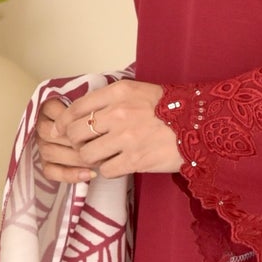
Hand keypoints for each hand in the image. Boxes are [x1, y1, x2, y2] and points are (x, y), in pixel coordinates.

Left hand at [36, 81, 182, 185]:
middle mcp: (119, 113)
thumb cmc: (171, 109)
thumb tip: (83, 113)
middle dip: (74, 143)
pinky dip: (107, 170)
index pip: (76, 107)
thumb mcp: (140, 92)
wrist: (201, 126)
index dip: (63, 122)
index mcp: (119, 92)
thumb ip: (111, 99)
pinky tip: (117, 164)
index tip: (60, 129)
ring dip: (91, 159)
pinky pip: (106, 170)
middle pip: (76, 133)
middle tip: (83, 146)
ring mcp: (126, 138)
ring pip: (87, 154)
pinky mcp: (135, 160)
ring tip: (101, 157)